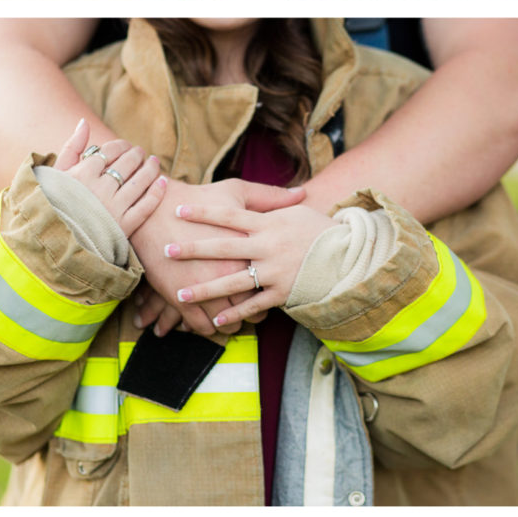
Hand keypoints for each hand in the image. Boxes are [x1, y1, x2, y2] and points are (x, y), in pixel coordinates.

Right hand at [54, 120, 166, 240]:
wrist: (54, 243)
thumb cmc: (53, 204)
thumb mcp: (56, 175)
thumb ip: (72, 147)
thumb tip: (84, 122)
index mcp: (82, 174)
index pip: (110, 151)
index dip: (121, 146)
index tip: (126, 146)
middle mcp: (99, 189)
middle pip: (127, 164)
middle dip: (137, 155)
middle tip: (141, 152)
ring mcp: (112, 209)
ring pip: (140, 182)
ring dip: (151, 169)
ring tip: (154, 162)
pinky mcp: (123, 228)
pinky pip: (146, 206)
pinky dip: (157, 192)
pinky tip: (162, 182)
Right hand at [130, 177, 305, 336]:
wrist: (155, 209)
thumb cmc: (199, 197)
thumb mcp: (236, 192)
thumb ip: (270, 197)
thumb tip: (302, 194)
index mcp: (244, 246)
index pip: (271, 277)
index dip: (275, 287)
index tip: (274, 288)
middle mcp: (226, 270)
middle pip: (251, 304)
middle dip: (256, 314)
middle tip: (259, 314)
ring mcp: (203, 287)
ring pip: (227, 321)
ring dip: (232, 325)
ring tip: (235, 322)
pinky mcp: (181, 297)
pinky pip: (202, 326)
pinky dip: (209, 329)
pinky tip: (212, 324)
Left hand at [166, 200, 333, 327]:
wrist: (349, 257)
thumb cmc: (321, 230)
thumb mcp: (296, 211)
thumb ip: (273, 205)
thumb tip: (252, 197)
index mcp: (268, 223)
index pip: (230, 215)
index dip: (204, 212)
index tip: (180, 210)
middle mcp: (267, 247)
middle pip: (223, 247)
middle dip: (193, 249)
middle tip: (168, 249)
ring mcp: (273, 272)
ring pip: (232, 282)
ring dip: (204, 289)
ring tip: (180, 293)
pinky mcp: (281, 293)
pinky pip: (253, 305)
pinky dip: (235, 314)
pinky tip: (215, 319)